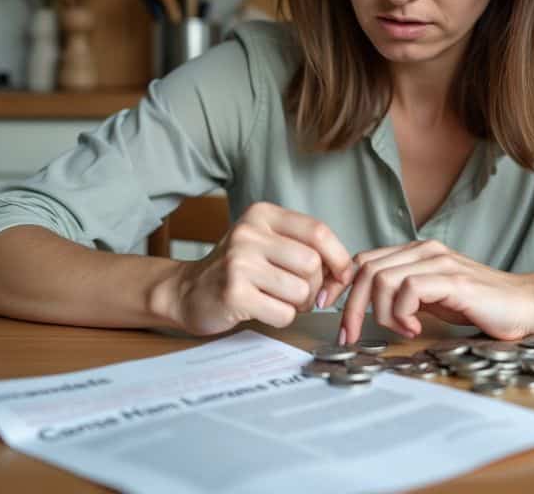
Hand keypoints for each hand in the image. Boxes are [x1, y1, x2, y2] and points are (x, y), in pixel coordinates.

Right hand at [170, 202, 353, 335]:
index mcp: (262, 215)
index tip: (341, 275)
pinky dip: (282, 318)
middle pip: (312, 264)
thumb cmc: (237, 269)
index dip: (338, 257)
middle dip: (315, 286)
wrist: (187, 291)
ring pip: (301, 291)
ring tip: (279, 300)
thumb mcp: (266, 243)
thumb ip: (304, 247)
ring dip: (298, 305)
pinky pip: (284, 314)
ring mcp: (239, 263)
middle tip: (300, 294)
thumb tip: (347, 272)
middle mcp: (249, 234)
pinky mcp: (234, 294)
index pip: (318, 231)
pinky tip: (263, 309)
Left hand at [338, 239, 533, 344]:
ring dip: (380, 313)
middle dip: (350, 307)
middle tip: (350, 336)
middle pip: (364, 269)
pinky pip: (407, 290)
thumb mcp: (432, 299)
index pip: (363, 260)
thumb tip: (366, 306)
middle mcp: (424, 250)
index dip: (340, 285)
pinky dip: (401, 314)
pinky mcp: (452, 279)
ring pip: (381, 279)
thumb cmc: (480, 306)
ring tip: (400, 330)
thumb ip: (404, 295)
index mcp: (416, 252)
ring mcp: (438, 262)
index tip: (328, 311)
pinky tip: (415, 328)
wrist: (525, 304)